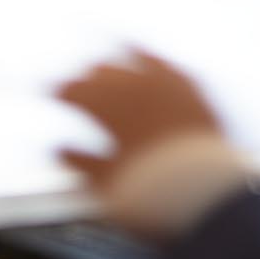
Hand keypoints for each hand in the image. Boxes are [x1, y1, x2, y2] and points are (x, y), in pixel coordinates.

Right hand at [56, 50, 224, 190]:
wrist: (208, 197)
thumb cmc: (152, 194)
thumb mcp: (106, 185)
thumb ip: (81, 163)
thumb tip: (60, 149)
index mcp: (107, 107)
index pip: (73, 90)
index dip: (58, 92)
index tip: (51, 94)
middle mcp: (136, 88)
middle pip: (102, 73)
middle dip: (87, 81)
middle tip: (79, 89)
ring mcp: (169, 87)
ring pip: (134, 62)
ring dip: (118, 68)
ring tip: (107, 71)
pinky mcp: (195, 92)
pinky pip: (169, 67)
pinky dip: (153, 63)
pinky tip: (150, 62)